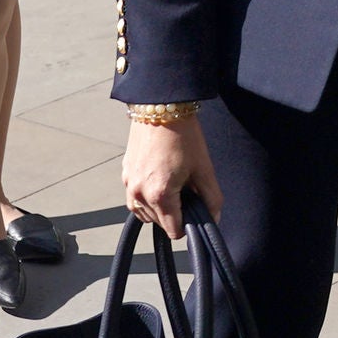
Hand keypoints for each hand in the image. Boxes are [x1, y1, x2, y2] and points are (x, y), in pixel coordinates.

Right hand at [119, 113, 218, 238]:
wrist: (160, 106)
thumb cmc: (183, 135)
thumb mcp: (204, 168)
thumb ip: (211, 198)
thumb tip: (213, 219)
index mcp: (159, 195)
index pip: (173, 231)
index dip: (188, 224)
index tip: (194, 208)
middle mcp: (139, 193)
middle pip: (158, 223)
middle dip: (174, 213)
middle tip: (186, 189)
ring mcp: (128, 184)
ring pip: (144, 213)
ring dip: (159, 207)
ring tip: (173, 184)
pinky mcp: (124, 173)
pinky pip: (135, 198)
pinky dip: (147, 197)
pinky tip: (160, 179)